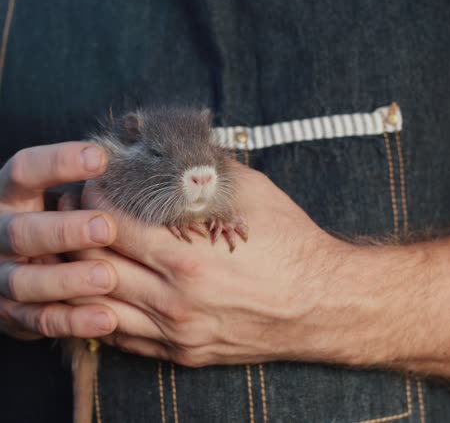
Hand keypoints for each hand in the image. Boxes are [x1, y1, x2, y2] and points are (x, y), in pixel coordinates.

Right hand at [0, 142, 118, 339]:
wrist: (15, 263)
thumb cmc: (56, 218)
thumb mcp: (60, 195)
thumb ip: (90, 186)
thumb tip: (140, 166)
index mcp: (11, 196)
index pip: (24, 171)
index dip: (57, 163)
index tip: (101, 158)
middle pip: (21, 231)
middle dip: (63, 231)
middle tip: (105, 228)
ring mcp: (2, 276)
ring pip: (25, 281)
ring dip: (67, 280)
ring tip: (108, 277)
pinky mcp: (12, 313)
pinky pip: (39, 320)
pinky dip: (72, 321)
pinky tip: (107, 317)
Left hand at [70, 164, 345, 365]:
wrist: (322, 303)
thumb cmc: (292, 245)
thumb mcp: (253, 194)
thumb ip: (207, 172)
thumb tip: (176, 151)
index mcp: (188, 257)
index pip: (114, 227)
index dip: (93, 203)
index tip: (89, 188)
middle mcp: (175, 300)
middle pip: (98, 268)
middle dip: (76, 236)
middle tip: (72, 214)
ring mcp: (177, 333)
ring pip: (102, 307)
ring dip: (80, 277)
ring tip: (78, 251)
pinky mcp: (184, 353)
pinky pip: (124, 339)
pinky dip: (101, 314)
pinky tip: (98, 294)